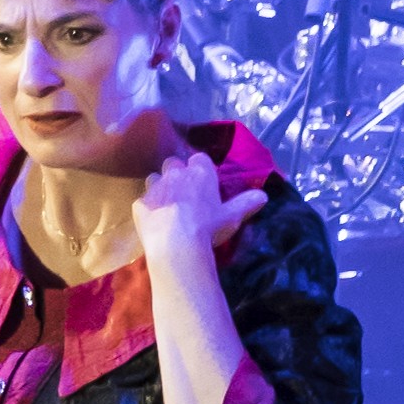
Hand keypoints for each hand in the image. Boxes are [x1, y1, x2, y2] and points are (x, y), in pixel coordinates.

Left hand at [131, 130, 270, 260]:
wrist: (176, 244)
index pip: (199, 159)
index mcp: (199, 172)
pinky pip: (142, 201)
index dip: (200, 169)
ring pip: (154, 178)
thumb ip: (246, 203)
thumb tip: (264, 196)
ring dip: (160, 187)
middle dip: (177, 173)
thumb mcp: (232, 216)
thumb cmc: (208, 227)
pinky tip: (153, 221)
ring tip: (167, 205)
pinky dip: (147, 208)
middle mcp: (176, 173)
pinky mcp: (139, 204)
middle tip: (184, 193)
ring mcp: (155, 187)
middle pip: (173, 164)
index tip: (204, 181)